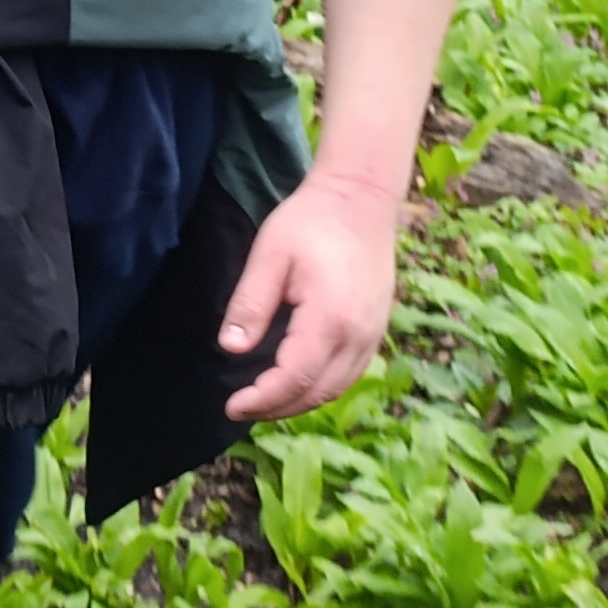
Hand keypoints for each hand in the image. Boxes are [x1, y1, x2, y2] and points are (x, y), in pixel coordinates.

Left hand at [219, 172, 405, 420]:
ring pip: (337, 387)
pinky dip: (321, 387)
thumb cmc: (310, 222)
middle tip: (240, 408)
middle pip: (318, 392)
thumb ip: (250, 305)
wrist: (360, 199)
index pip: (295, 378)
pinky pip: (350, 373)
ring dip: (300, 402)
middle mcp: (359, 336)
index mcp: (330, 319)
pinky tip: (296, 383)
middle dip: (278, 408)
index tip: (231, 405)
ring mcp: (373, 335)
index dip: (262, 399)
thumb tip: (230, 349)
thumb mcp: (269, 257)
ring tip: (263, 402)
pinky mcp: (377, 330)